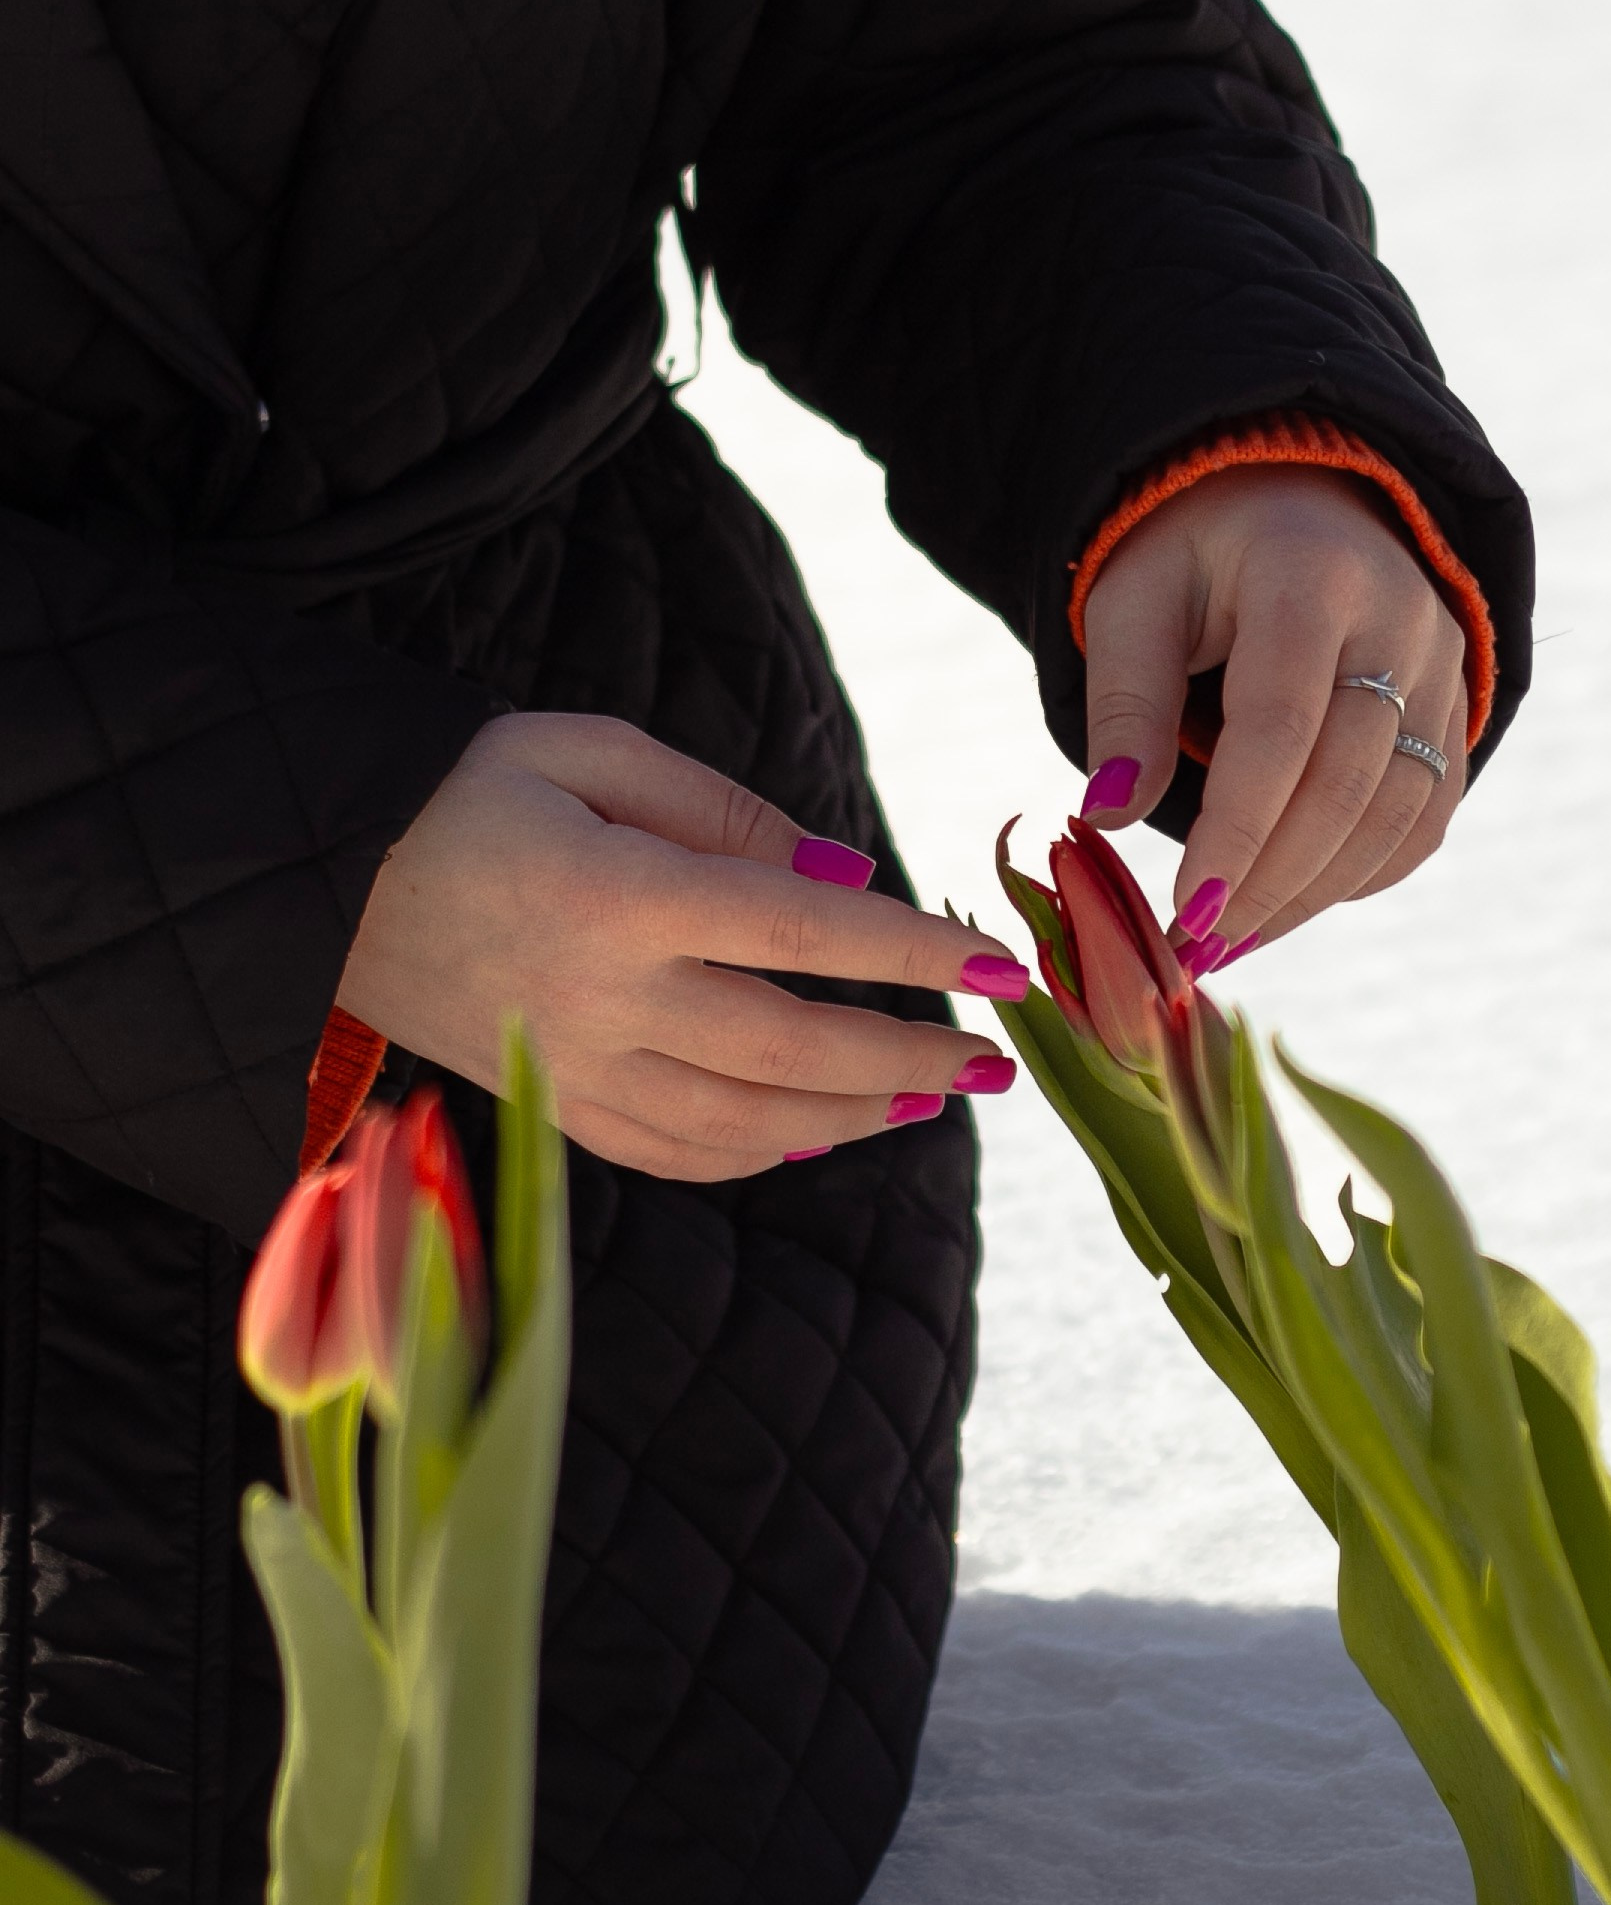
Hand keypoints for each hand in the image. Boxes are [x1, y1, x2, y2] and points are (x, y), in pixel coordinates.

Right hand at [336, 714, 1029, 1179]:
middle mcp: (600, 998)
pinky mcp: (547, 1105)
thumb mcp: (586, 751)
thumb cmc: (464, 791)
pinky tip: (816, 1134)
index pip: (800, 933)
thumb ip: (724, 811)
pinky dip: (758, 1153)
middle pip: (789, 1050)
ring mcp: (570, 1068)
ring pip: (743, 1123)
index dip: (909, 955)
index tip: (999, 969)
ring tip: (927, 1095)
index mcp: (618, 895)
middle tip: (990, 1059)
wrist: (317, 878)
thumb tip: (843, 879)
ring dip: (851, 1117)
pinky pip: (673, 1152)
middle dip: (906, 1060)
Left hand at [1078, 466, 1467, 950]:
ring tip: (1234, 939)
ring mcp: (1444, 667)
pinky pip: (1426, 816)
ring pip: (1397, 814)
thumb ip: (1124, 702)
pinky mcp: (1456, 708)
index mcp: (1311, 579)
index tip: (1186, 912)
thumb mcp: (1133, 599)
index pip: (1280, 729)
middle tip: (1197, 948)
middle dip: (1270, 882)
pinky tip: (1295, 901)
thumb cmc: (1194, 549)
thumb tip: (1107, 818)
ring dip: (1314, 893)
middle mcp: (1401, 621)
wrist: (1296, 494)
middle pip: (1346, 785)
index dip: (1237, 832)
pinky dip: (1364, 873)